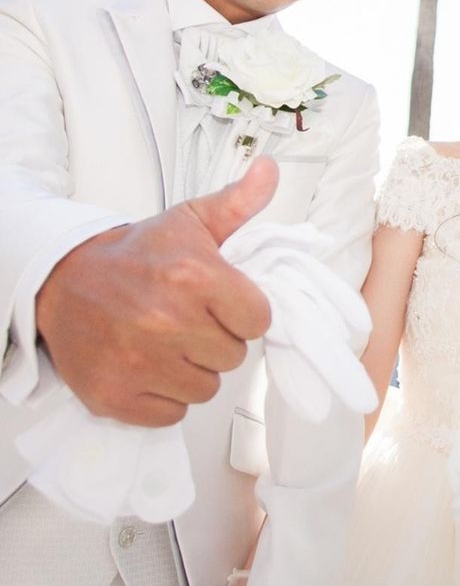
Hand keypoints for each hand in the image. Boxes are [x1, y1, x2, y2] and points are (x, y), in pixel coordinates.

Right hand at [35, 157, 277, 425]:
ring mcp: (139, 362)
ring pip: (205, 388)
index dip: (244, 312)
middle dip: (218, 339)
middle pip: (233, 356)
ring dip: (193, 369)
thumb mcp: (190, 221)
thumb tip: (270, 171)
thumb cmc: (134, 255)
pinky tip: (150, 366)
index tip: (223, 303)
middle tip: (190, 319)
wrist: (63, 281)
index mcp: (193, 275)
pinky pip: (171, 413)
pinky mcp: (115, 395)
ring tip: (169, 341)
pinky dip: (164, 396)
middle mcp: (167, 320)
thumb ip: (238, 201)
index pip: (259, 319)